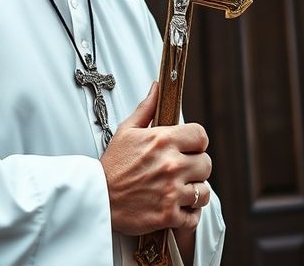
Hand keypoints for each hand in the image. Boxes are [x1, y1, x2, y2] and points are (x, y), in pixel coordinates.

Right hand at [101, 82, 213, 235]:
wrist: (96, 199)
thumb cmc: (112, 166)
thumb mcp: (126, 131)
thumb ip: (146, 109)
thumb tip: (157, 87)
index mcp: (163, 141)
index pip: (201, 136)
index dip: (196, 143)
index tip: (189, 149)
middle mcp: (171, 165)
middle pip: (206, 164)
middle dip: (196, 168)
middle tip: (182, 172)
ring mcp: (171, 191)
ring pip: (204, 192)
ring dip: (194, 193)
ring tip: (180, 191)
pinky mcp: (168, 215)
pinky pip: (193, 216)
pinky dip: (188, 215)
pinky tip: (177, 208)